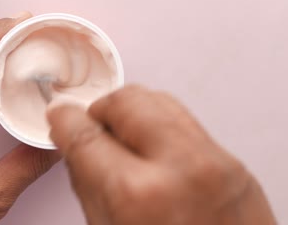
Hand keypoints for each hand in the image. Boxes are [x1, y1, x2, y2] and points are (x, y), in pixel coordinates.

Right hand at [48, 86, 275, 224]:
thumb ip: (87, 184)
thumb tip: (76, 146)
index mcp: (138, 195)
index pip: (86, 133)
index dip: (65, 120)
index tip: (60, 117)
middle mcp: (180, 169)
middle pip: (126, 100)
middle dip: (100, 108)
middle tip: (92, 125)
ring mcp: (214, 162)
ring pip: (159, 99)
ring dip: (131, 112)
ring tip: (121, 136)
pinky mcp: (233, 163)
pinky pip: (185, 121)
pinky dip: (158, 125)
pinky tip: (150, 147)